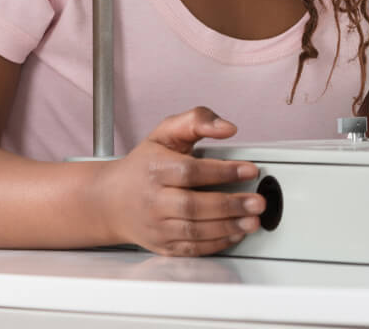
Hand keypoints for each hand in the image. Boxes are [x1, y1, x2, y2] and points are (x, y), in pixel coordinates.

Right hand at [93, 107, 266, 255]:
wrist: (111, 199)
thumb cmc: (145, 164)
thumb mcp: (166, 132)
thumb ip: (197, 120)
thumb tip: (227, 128)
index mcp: (154, 169)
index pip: (190, 171)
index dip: (223, 171)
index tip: (249, 170)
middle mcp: (153, 200)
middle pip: (193, 205)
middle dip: (230, 205)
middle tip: (258, 202)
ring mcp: (156, 226)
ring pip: (193, 230)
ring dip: (228, 227)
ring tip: (253, 221)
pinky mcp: (161, 245)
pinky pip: (191, 248)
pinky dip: (216, 244)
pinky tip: (235, 233)